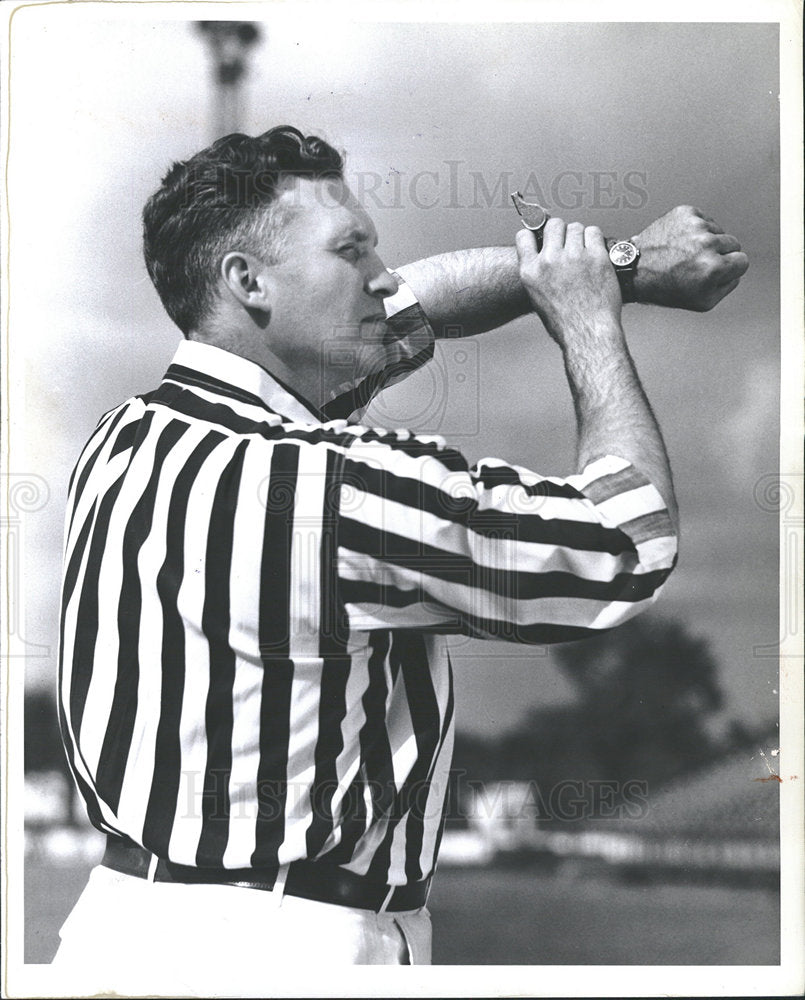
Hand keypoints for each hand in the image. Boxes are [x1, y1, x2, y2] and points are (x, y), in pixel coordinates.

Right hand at [516, 219, 621, 348]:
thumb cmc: (565, 322)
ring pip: (575, 227)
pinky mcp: (595, 256)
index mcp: (530, 272)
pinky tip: (595, 253)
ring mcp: (573, 257)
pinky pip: (594, 232)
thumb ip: (538, 274)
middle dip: (561, 231)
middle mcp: (549, 261)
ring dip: (580, 236)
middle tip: (569, 243)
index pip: (524, 236)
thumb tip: (545, 255)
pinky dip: (595, 239)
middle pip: (554, 225)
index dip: (535, 234)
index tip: (543, 237)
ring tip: (584, 252)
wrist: (588, 333)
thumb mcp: (538, 298)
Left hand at [632, 206, 748, 310]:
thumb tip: (737, 271)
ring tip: (685, 253)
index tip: (712, 271)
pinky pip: (704, 219)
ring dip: (706, 241)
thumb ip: (727, 287)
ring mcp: (695, 226)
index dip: (729, 269)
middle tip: (696, 263)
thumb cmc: (664, 288)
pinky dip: (695, 229)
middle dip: (720, 254)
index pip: (743, 261)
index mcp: (713, 268)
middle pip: (734, 243)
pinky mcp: (685, 213)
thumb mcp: (702, 302)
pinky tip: (680, 242)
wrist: (635, 270)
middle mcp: (706, 244)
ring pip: (718, 231)